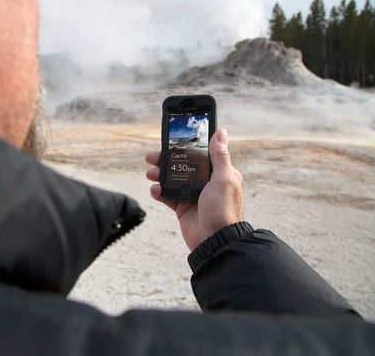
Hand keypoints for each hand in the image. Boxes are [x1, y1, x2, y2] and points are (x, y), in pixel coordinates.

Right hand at [145, 129, 243, 250]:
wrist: (214, 241)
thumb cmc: (223, 210)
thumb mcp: (224, 179)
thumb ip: (219, 156)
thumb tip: (221, 132)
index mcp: (218, 173)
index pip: (200, 154)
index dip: (185, 146)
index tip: (171, 140)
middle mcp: (205, 182)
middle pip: (182, 164)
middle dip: (165, 159)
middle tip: (151, 157)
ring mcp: (192, 194)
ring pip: (171, 178)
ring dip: (158, 174)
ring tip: (150, 173)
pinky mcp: (182, 206)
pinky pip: (166, 195)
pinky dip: (158, 191)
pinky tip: (155, 190)